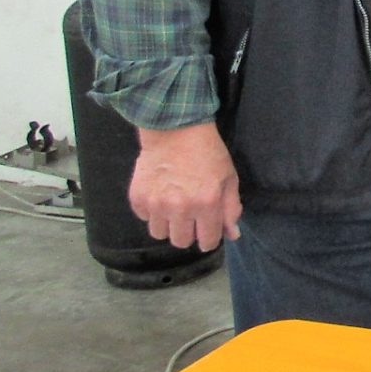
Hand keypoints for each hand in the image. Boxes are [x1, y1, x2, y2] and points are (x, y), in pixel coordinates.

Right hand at [131, 122, 240, 250]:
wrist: (174, 130)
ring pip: (159, 233)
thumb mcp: (229, 178)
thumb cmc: (207, 153)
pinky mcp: (138, 198)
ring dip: (168, 224)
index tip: (207, 232)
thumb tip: (232, 235)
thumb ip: (231, 209)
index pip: (207, 242)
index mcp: (207, 204)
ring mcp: (156, 204)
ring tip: (174, 205)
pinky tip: (160, 194)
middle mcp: (180, 208)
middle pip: (180, 242)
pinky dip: (152, 211)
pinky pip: (144, 218)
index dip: (209, 239)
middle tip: (190, 217)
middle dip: (188, 233)